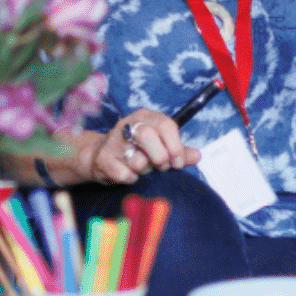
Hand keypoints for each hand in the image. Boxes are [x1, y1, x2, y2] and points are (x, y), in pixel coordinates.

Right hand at [76, 110, 201, 184]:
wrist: (98, 155)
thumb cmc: (136, 149)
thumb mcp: (159, 145)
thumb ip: (179, 151)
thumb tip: (198, 156)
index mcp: (145, 117)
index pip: (166, 125)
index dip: (176, 146)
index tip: (178, 162)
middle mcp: (128, 125)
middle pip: (147, 136)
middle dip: (159, 157)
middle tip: (161, 166)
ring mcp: (113, 141)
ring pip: (137, 160)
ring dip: (144, 170)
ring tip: (141, 167)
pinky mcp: (103, 159)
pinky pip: (125, 175)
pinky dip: (131, 179)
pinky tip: (128, 173)